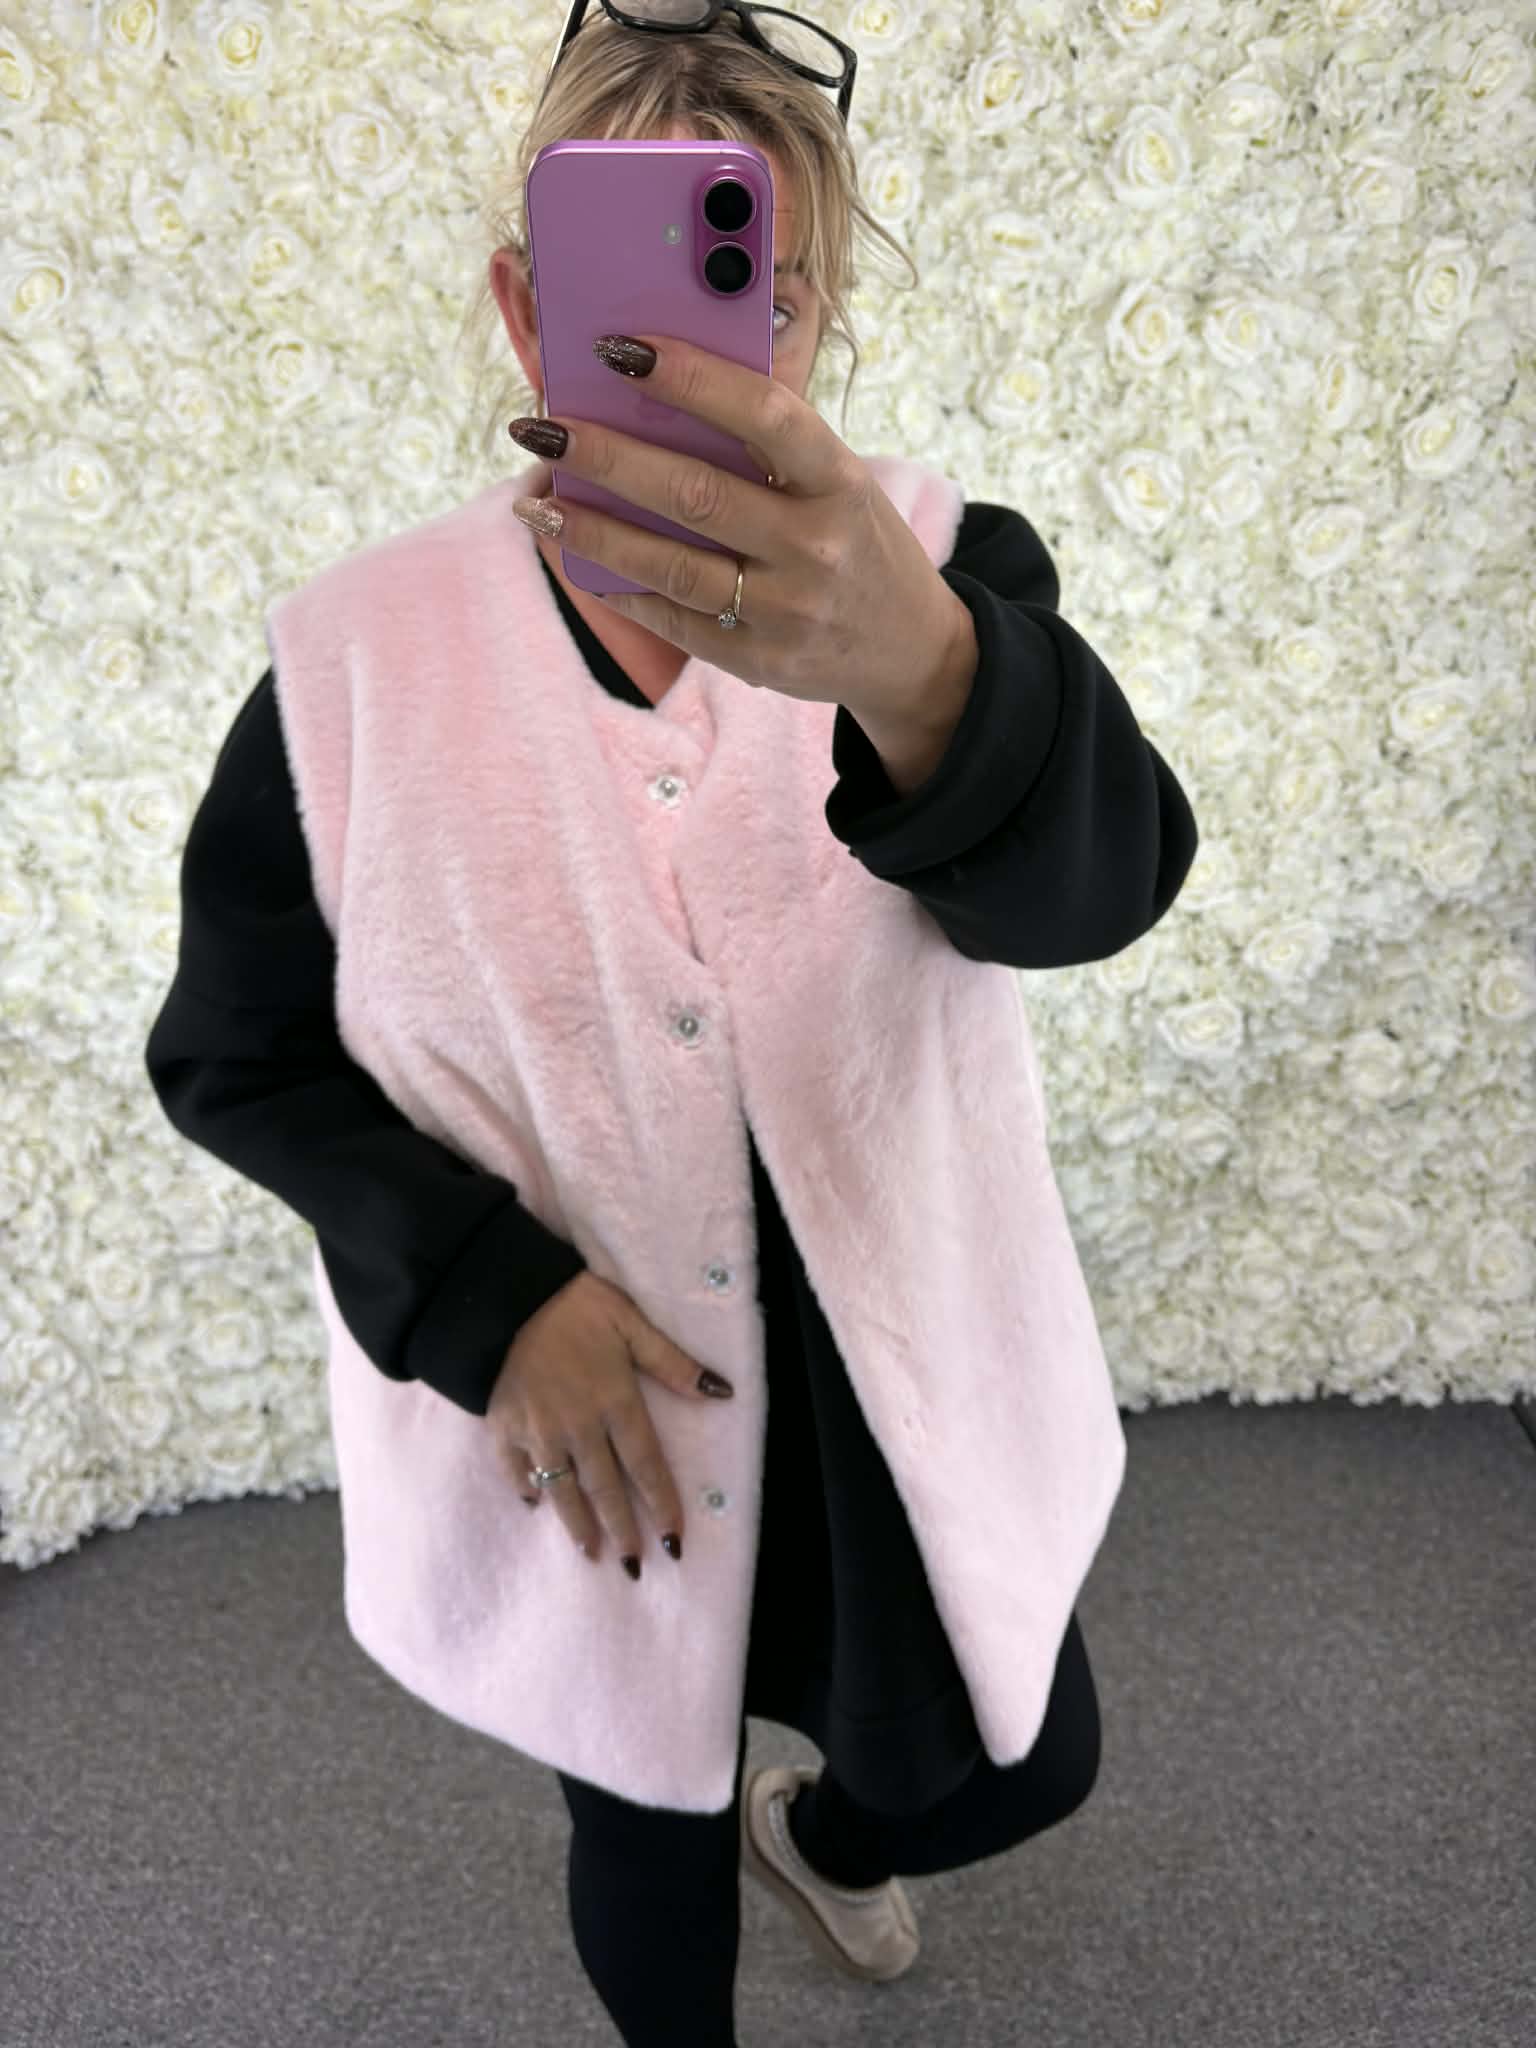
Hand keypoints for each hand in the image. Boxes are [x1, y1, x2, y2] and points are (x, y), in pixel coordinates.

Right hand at [487, 1269, 734, 1577]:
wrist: (504, 1296)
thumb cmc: (576, 1305)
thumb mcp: (631, 1323)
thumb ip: (673, 1363)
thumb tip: (721, 1392)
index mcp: (615, 1402)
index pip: (645, 1464)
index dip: (662, 1502)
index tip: (674, 1537)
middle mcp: (579, 1427)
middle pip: (605, 1488)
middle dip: (623, 1529)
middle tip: (635, 1564)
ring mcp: (538, 1432)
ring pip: (563, 1489)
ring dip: (578, 1524)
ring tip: (591, 1552)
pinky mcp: (503, 1428)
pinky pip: (515, 1469)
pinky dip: (526, 1488)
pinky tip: (534, 1503)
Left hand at [509, 330, 973, 720]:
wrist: (911, 650)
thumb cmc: (856, 538)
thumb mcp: (840, 479)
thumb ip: (770, 443)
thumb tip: (657, 390)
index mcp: (840, 481)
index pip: (764, 415)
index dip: (691, 377)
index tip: (617, 347)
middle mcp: (817, 547)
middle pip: (695, 494)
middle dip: (606, 455)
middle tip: (540, 424)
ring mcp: (786, 611)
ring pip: (670, 566)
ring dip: (590, 529)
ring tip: (534, 501)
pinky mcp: (758, 660)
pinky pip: (672, 619)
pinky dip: (617, 585)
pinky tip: (574, 554)